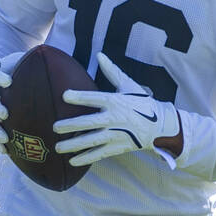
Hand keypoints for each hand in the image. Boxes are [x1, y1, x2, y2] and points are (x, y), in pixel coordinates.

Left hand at [53, 53, 179, 167]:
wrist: (160, 125)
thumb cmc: (142, 102)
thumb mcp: (129, 85)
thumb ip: (112, 72)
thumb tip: (99, 55)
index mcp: (115, 101)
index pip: (95, 98)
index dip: (80, 97)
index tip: (65, 96)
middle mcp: (114, 118)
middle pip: (89, 122)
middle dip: (71, 125)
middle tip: (55, 127)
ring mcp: (116, 134)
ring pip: (92, 140)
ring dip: (74, 145)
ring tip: (58, 147)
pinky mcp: (118, 147)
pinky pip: (100, 153)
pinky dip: (86, 158)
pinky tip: (72, 161)